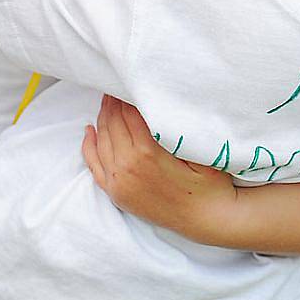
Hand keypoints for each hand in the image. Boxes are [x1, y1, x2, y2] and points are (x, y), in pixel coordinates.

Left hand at [82, 95, 237, 239]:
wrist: (207, 218)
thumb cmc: (209, 180)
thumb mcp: (197, 148)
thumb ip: (175, 126)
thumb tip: (159, 101)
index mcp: (147, 152)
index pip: (128, 113)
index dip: (126, 94)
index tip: (128, 80)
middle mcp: (127, 166)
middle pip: (112, 123)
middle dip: (113, 102)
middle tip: (116, 84)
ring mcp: (119, 182)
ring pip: (102, 140)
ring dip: (103, 117)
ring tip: (108, 99)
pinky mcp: (117, 194)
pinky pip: (94, 165)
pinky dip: (89, 145)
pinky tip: (89, 130)